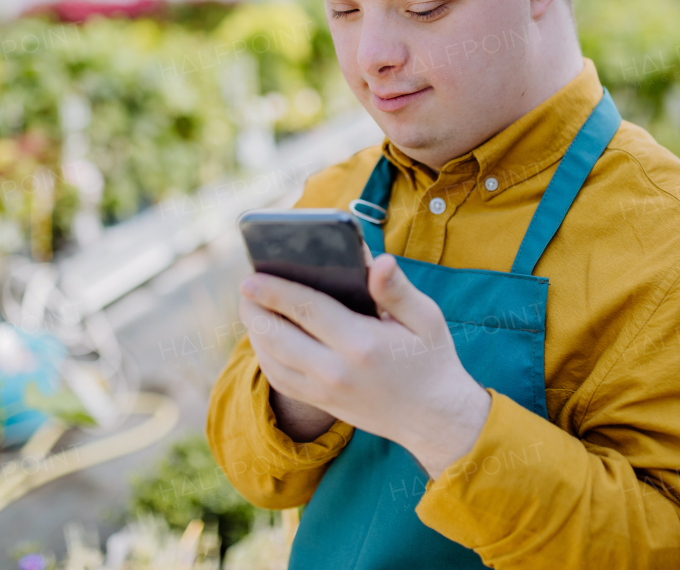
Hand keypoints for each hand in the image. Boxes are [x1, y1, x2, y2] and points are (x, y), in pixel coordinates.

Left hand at [238, 252, 490, 477]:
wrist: (435, 419)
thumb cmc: (431, 360)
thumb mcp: (425, 318)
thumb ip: (396, 289)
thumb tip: (378, 260)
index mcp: (362, 344)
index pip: (307, 310)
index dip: (275, 290)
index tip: (251, 276)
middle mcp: (337, 371)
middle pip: (277, 337)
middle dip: (254, 310)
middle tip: (244, 286)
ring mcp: (326, 392)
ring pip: (271, 361)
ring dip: (254, 333)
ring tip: (250, 307)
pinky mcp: (322, 404)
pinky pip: (279, 380)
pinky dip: (264, 356)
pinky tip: (264, 337)